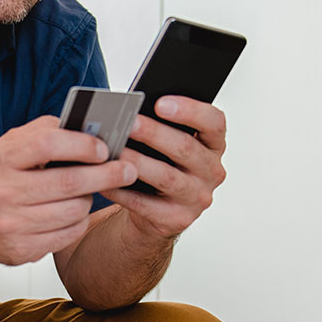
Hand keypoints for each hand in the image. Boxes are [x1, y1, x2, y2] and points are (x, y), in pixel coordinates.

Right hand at [0, 116, 137, 265]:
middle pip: (68, 182)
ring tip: (89, 191)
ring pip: (74, 210)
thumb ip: (43, 132)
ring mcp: (10, 224)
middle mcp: (1, 192)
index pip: (47, 144)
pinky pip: (69, 233)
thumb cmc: (0, 178)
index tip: (104, 147)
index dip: (81, 144)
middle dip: (105, 174)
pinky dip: (80, 221)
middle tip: (129, 169)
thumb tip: (86, 128)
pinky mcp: (22, 250)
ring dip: (90, 199)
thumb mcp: (10, 147)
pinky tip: (74, 212)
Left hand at [104, 96, 227, 239]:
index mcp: (213, 144)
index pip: (214, 123)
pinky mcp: (177, 219)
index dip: (190, 110)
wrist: (158, 210)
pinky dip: (124, 192)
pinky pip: (146, 204)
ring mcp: (197, 197)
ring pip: (166, 177)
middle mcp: (211, 171)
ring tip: (116, 150)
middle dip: (154, 133)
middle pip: (185, 148)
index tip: (161, 102)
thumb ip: (161, 125)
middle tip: (130, 123)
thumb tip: (131, 110)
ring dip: (138, 162)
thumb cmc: (162, 164)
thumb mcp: (169, 143)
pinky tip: (107, 180)